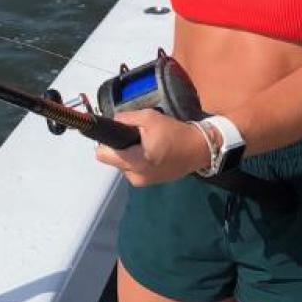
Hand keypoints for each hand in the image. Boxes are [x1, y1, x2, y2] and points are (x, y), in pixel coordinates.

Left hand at [94, 109, 210, 186]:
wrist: (199, 150)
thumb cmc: (175, 133)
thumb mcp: (150, 117)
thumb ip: (126, 118)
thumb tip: (113, 120)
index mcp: (134, 161)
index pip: (103, 155)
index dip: (104, 142)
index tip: (112, 133)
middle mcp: (135, 176)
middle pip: (111, 159)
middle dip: (118, 147)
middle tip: (132, 136)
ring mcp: (142, 182)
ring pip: (122, 165)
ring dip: (127, 154)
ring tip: (144, 144)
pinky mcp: (149, 183)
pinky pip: (133, 169)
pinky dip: (136, 160)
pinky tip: (150, 152)